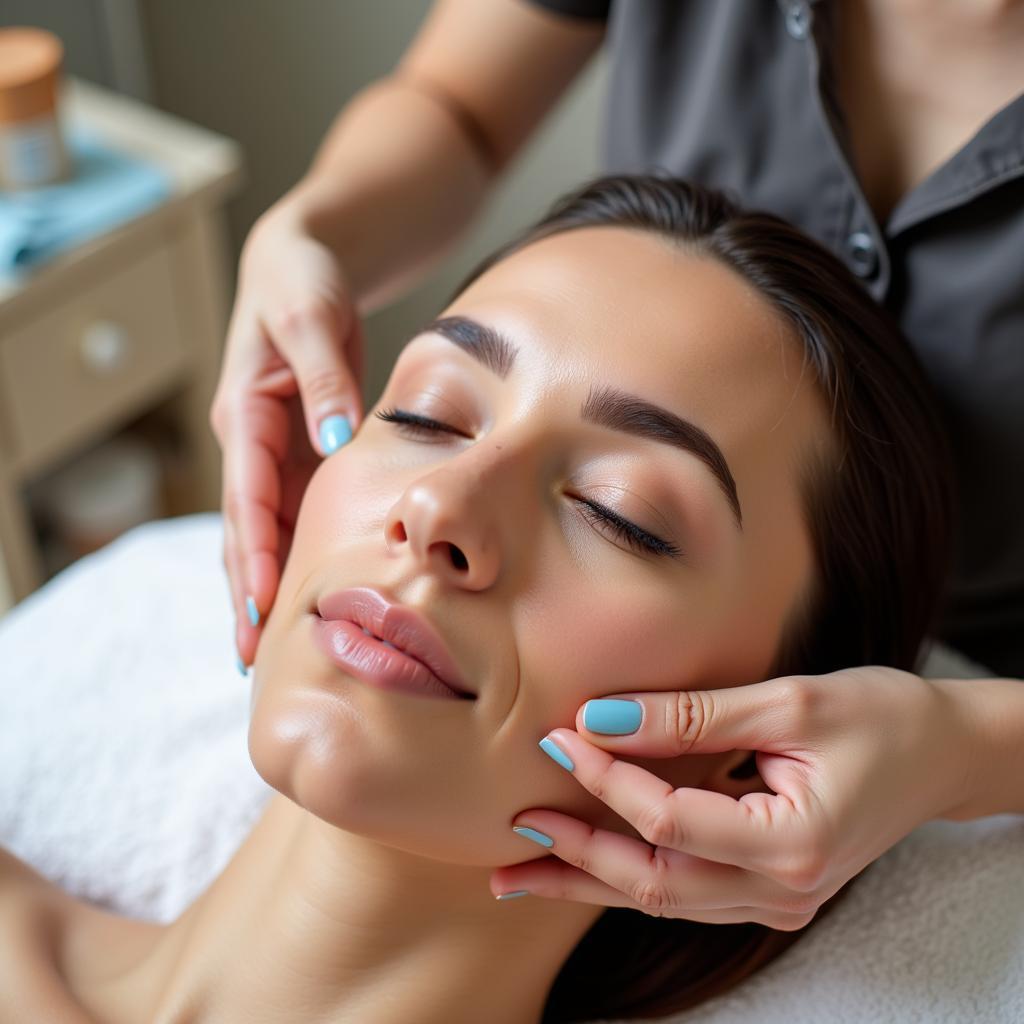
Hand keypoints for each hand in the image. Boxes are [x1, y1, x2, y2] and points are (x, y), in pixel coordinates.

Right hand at [210, 197, 365, 665]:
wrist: (306, 262)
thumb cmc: (305, 281)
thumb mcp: (312, 317)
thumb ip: (324, 380)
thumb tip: (336, 441)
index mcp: (246, 411)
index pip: (248, 493)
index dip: (255, 550)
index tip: (264, 603)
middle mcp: (252, 441)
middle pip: (246, 527)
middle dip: (246, 590)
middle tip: (252, 654)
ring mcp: (273, 451)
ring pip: (263, 530)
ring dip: (262, 585)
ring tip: (264, 646)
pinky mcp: (298, 453)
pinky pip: (291, 513)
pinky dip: (292, 555)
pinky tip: (302, 594)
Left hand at [492, 667, 974, 928]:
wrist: (943, 753)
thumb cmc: (881, 715)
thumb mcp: (787, 702)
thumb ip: (692, 716)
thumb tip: (599, 717)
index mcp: (793, 845)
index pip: (669, 821)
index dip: (606, 780)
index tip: (559, 738)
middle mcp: (782, 891)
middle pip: (653, 883)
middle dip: (576, 856)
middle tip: (512, 833)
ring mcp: (776, 899)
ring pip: (662, 898)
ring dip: (590, 877)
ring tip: (521, 868)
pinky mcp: (768, 889)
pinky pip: (685, 889)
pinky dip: (629, 872)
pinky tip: (585, 862)